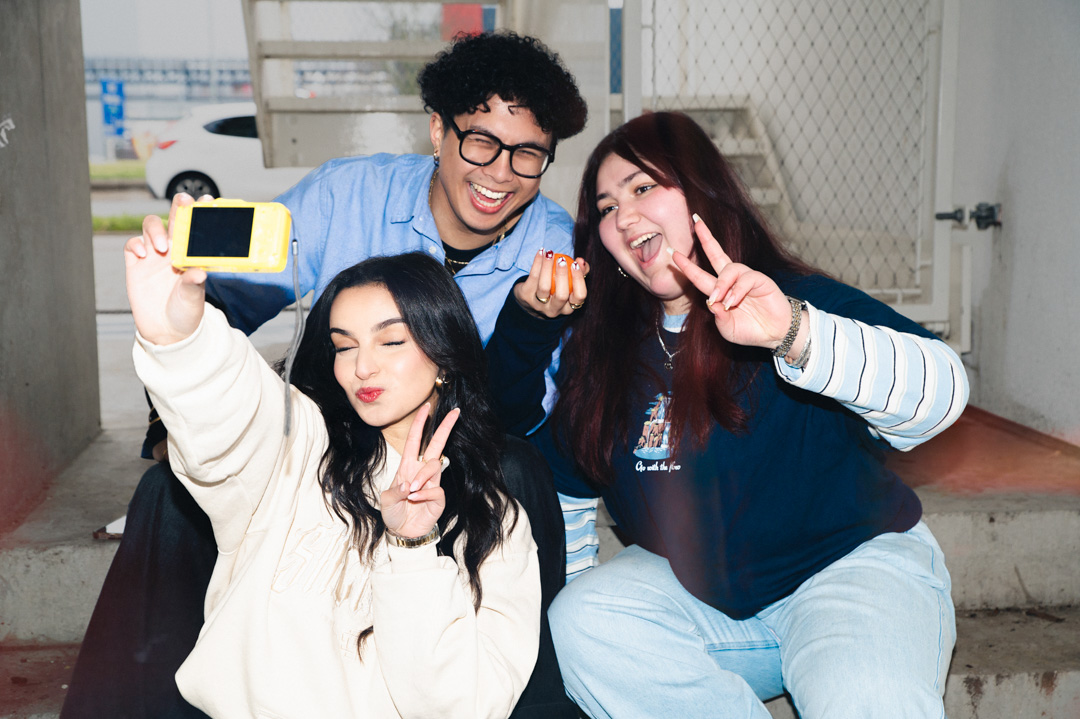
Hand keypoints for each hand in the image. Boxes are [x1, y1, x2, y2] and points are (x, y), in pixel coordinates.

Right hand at [124, 193, 210, 344]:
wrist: (166, 332)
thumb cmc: (186, 313)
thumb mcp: (193, 300)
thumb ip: (194, 285)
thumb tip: (199, 273)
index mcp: (191, 255)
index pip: (196, 229)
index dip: (199, 213)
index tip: (206, 201)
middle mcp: (173, 252)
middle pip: (173, 220)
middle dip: (178, 207)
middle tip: (183, 200)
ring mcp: (153, 257)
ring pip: (151, 227)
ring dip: (155, 230)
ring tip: (162, 248)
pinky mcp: (136, 266)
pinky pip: (132, 245)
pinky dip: (136, 245)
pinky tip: (144, 256)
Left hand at [380, 404, 459, 539]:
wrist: (402, 532)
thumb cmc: (394, 513)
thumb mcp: (386, 501)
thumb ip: (395, 492)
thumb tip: (409, 484)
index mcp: (408, 467)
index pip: (415, 440)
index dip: (420, 423)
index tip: (426, 407)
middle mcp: (421, 472)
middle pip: (436, 445)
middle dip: (445, 428)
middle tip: (455, 413)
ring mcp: (432, 484)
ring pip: (434, 466)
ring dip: (422, 476)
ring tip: (411, 491)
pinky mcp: (438, 498)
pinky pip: (436, 490)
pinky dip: (424, 494)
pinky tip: (416, 500)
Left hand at [512, 249, 589, 317]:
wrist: (529, 298)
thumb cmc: (555, 288)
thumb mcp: (568, 283)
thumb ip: (579, 272)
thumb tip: (581, 261)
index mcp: (568, 307)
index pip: (579, 297)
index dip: (579, 280)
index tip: (576, 264)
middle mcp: (554, 310)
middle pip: (561, 295)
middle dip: (563, 276)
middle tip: (562, 260)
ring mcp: (538, 305)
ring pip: (544, 287)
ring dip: (547, 267)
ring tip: (550, 254)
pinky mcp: (526, 297)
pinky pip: (532, 277)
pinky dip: (537, 262)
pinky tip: (542, 251)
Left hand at [670, 214, 794, 350]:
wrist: (775, 334)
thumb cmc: (750, 330)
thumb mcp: (727, 329)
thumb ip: (717, 317)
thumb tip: (710, 303)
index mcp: (720, 290)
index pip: (700, 275)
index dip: (687, 266)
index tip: (673, 254)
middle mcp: (731, 280)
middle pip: (716, 253)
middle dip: (706, 237)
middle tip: (695, 221)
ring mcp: (746, 278)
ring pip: (729, 269)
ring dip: (720, 284)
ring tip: (717, 299)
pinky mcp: (761, 279)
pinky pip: (745, 279)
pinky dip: (736, 291)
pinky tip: (733, 302)